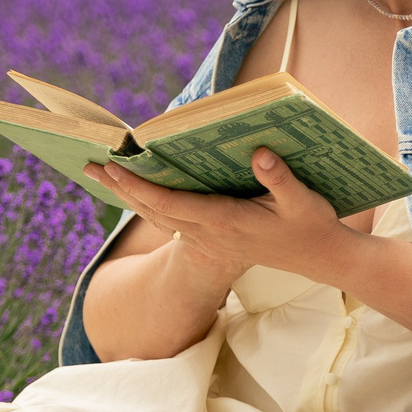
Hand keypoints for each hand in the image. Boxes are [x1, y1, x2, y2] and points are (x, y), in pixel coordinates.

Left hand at [90, 149, 350, 289]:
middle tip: (91, 165)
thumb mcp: (303, 201)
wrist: (320, 258)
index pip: (173, 204)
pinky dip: (147, 204)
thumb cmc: (312, 226)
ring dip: (129, 196)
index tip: (117, 168)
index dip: (142, 187)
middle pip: (154, 210)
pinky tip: (136, 191)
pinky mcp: (212, 236)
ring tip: (103, 175)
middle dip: (122, 189)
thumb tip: (259, 153)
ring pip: (158, 217)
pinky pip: (170, 219)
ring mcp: (209, 237)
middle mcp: (210, 232)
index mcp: (225, 222)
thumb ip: (280, 179)